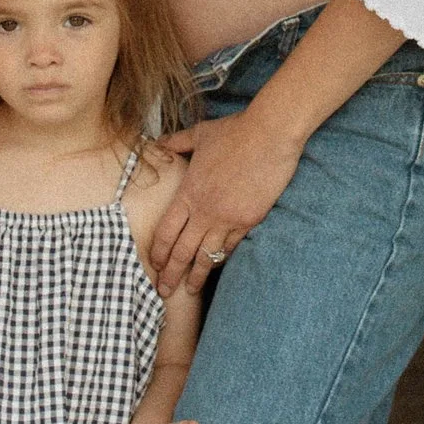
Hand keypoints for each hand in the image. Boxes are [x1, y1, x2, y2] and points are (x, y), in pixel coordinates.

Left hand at [147, 103, 302, 296]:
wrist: (270, 135)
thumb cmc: (234, 132)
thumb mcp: (199, 134)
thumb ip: (176, 143)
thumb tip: (156, 143)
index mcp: (188, 192)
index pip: (166, 231)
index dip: (158, 252)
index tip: (154, 265)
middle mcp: (205, 211)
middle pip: (182, 251)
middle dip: (171, 274)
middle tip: (163, 291)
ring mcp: (228, 218)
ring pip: (207, 255)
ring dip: (196, 276)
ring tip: (189, 290)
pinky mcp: (249, 220)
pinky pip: (232, 246)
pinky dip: (222, 258)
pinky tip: (216, 266)